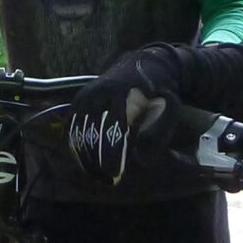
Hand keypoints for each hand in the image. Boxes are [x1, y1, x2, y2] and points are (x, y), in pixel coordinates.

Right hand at [66, 44, 196, 188]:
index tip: (116, 174)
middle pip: (94, 132)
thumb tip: (142, 161)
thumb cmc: (159, 91)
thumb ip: (159, 133)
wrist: (143, 64)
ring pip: (80, 130)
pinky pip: (73, 125)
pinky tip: (85, 159)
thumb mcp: (170, 108)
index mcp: (124, 93)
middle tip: (105, 178)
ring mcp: (88, 93)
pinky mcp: (80, 98)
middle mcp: (101, 91)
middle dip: (98, 158)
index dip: (114, 153)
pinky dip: (77, 143)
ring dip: (85, 154)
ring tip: (95, 173)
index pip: (115, 128)